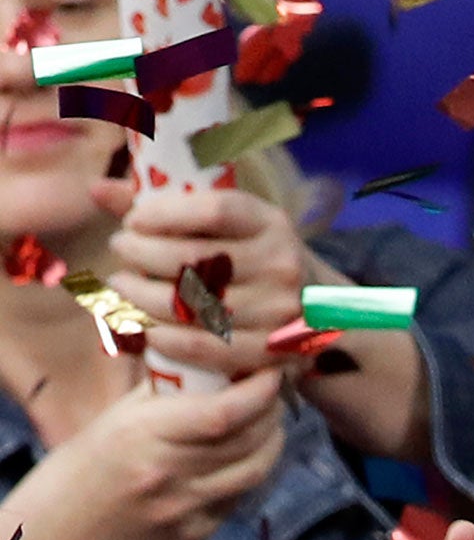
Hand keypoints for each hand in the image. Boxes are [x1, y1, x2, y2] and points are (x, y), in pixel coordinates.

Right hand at [5, 369, 284, 539]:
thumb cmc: (77, 471)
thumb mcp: (113, 420)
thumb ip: (164, 393)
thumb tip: (215, 360)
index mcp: (143, 435)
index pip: (226, 412)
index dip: (261, 390)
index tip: (272, 370)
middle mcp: (169, 474)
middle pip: (250, 439)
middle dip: (273, 410)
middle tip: (275, 392)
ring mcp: (184, 510)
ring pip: (255, 470)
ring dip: (272, 441)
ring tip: (268, 422)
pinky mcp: (193, 536)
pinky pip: (239, 498)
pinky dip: (251, 472)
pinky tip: (244, 457)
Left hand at [93, 180, 313, 376]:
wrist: (310, 307)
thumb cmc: (249, 255)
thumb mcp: (225, 224)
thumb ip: (166, 206)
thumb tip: (97, 189)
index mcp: (271, 223)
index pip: (214, 211)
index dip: (164, 215)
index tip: (132, 220)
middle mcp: (282, 264)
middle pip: (195, 259)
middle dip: (142, 253)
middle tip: (121, 250)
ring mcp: (278, 310)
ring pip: (192, 306)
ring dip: (142, 298)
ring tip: (122, 287)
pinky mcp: (269, 350)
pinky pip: (204, 347)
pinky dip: (165, 339)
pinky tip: (144, 328)